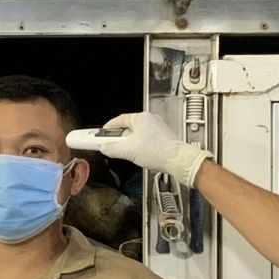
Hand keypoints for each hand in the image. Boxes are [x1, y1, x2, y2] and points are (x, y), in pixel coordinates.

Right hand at [85, 113, 210, 188]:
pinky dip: (139, 145)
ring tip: (127, 153)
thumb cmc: (157, 152)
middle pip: (128, 127)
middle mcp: (150, 120)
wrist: (178, 160)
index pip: (119, 120)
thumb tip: (104, 148)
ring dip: (129, 142)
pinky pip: (146, 138)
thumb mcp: (128, 151)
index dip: (108, 128)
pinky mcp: (163, 136)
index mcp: (141, 118)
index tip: (100, 134)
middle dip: (118, 137)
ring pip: (137, 134)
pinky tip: (140, 155)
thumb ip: (112, 148)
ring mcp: (158, 127)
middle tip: (111, 145)